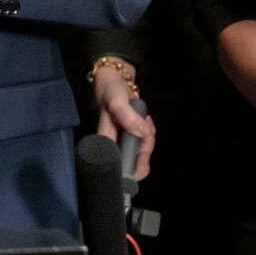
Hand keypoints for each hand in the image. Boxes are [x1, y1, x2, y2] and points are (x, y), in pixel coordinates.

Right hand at [92, 58, 155, 180]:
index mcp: (106, 140)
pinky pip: (146, 139)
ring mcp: (125, 138)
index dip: (127, 171)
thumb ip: (128, 117)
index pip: (115, 163)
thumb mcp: (117, 102)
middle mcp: (115, 142)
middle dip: (144, 150)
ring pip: (142, 149)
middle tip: (147, 134)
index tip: (137, 174)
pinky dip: (149, 131)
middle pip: (133, 159)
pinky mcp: (134, 133)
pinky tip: (145, 120)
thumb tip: (142, 133)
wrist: (116, 79)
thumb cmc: (110, 91)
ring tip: (144, 119)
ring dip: (148, 137)